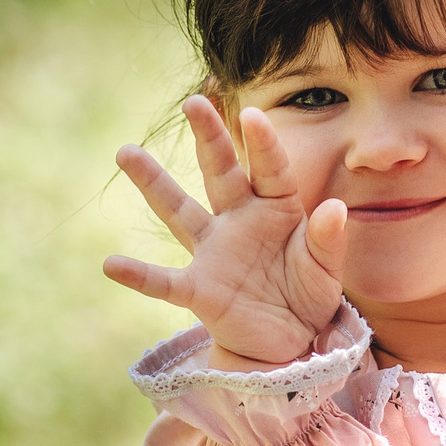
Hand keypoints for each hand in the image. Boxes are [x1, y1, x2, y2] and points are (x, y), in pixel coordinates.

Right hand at [104, 96, 346, 366]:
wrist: (291, 342)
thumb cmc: (308, 296)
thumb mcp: (325, 269)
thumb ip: (326, 240)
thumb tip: (334, 208)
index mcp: (276, 210)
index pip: (271, 170)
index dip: (262, 143)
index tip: (252, 115)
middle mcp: (239, 221)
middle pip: (221, 173)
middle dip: (208, 138)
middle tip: (192, 103)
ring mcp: (214, 253)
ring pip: (179, 211)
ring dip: (153, 183)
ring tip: (126, 151)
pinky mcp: (198, 290)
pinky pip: (163, 282)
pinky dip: (138, 276)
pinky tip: (111, 265)